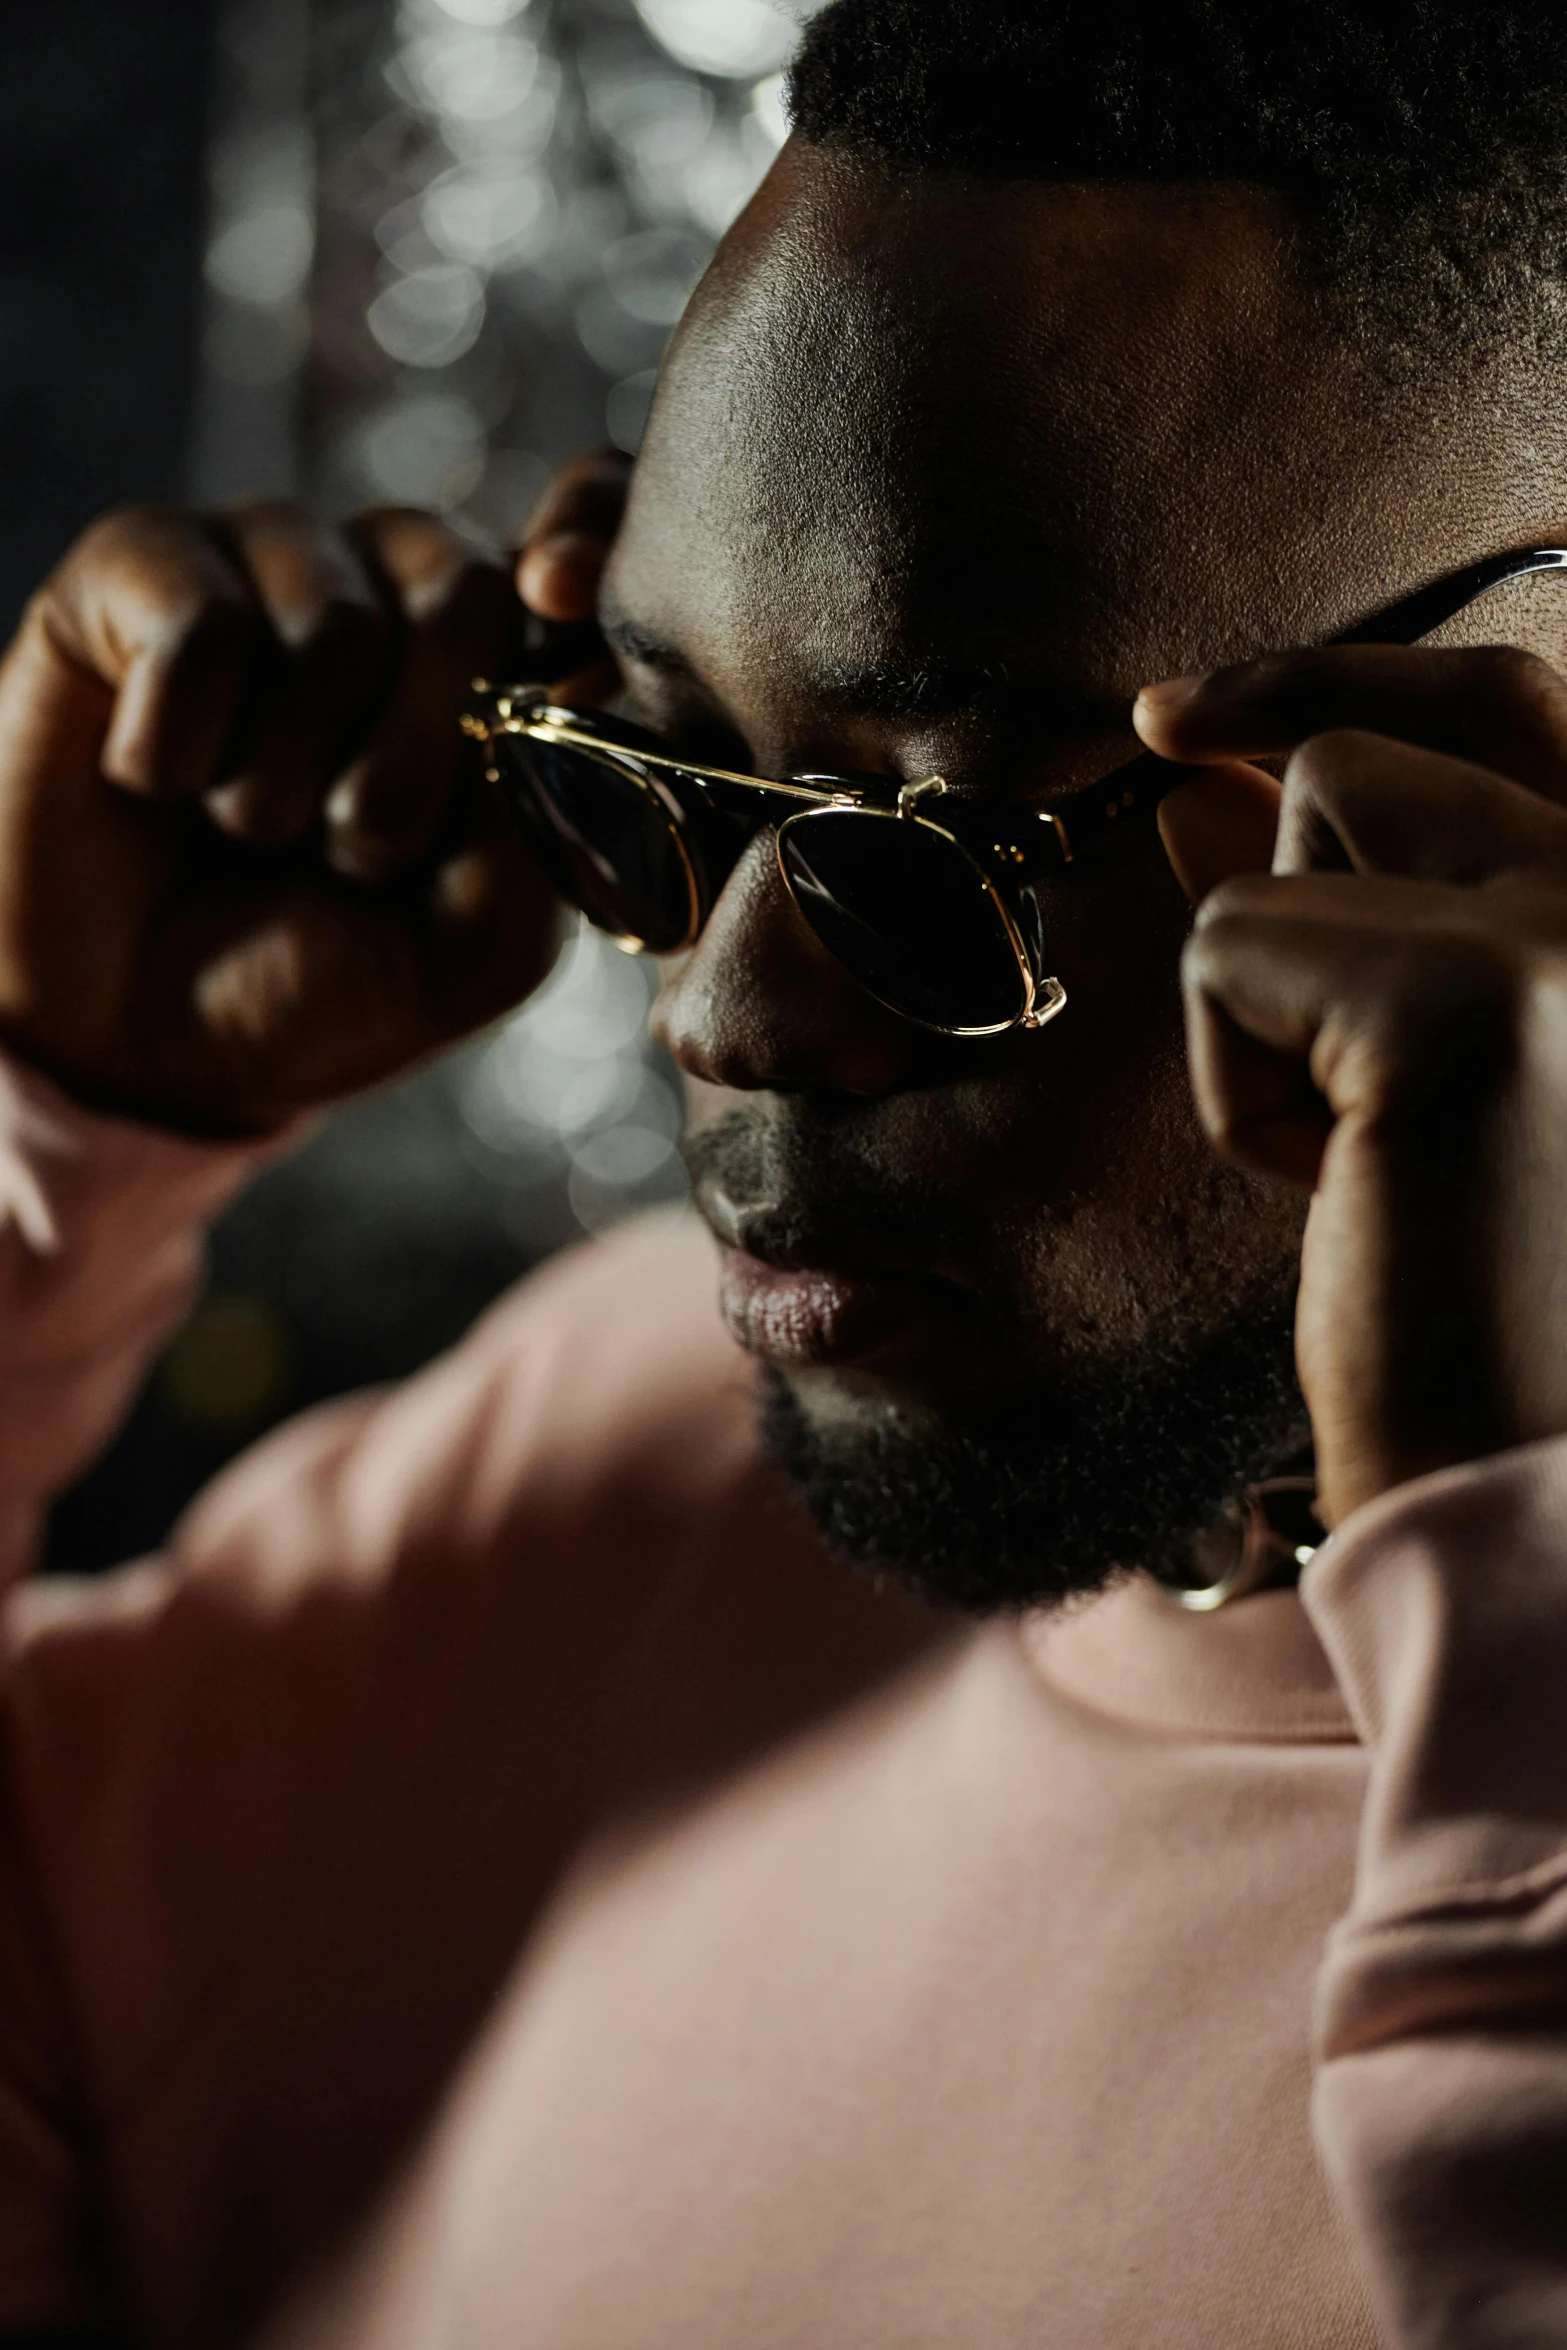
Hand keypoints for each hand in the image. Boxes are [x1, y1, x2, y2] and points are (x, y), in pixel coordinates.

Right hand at [0, 456, 629, 1136]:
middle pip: (465, 586)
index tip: (562, 602)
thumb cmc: (320, 980)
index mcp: (500, 660)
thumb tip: (584, 694)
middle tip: (362, 850)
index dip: (590, 536)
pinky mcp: (140, 564)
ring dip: (291, 779)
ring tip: (252, 829)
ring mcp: (267, 561)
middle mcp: (392, 584)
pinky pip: (201, 623)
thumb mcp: (475, 944)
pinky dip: (184, 746)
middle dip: (422, 757)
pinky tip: (158, 782)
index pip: (587, 521)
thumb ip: (551, 827)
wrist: (143, 1038)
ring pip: (332, 619)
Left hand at [1137, 644, 1566, 1526]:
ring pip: (1321, 802)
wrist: (1546, 1523)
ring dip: (1279, 975)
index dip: (1370, 676)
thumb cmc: (1503, 1313)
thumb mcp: (1445, 1081)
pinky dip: (1236, 1080)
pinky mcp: (1467, 998)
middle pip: (1415, 726)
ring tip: (1357, 1140)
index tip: (1208, 710)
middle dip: (1283, 753)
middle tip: (1160, 728)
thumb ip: (1373, 911)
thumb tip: (1222, 778)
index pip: (1530, 707)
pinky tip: (1335, 1194)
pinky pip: (1231, 949)